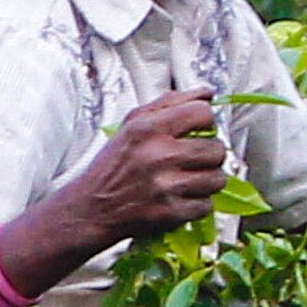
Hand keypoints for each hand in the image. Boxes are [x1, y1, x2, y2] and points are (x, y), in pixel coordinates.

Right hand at [62, 91, 230, 247]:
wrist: (89, 209)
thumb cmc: (111, 167)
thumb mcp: (131, 125)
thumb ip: (169, 103)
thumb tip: (206, 94)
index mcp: (147, 128)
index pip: (202, 113)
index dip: (206, 122)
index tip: (199, 130)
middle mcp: (157, 155)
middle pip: (216, 149)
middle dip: (209, 155)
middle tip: (194, 160)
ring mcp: (164, 185)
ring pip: (216, 179)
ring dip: (206, 181)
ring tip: (188, 180)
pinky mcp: (170, 212)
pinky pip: (205, 205)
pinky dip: (196, 204)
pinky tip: (180, 198)